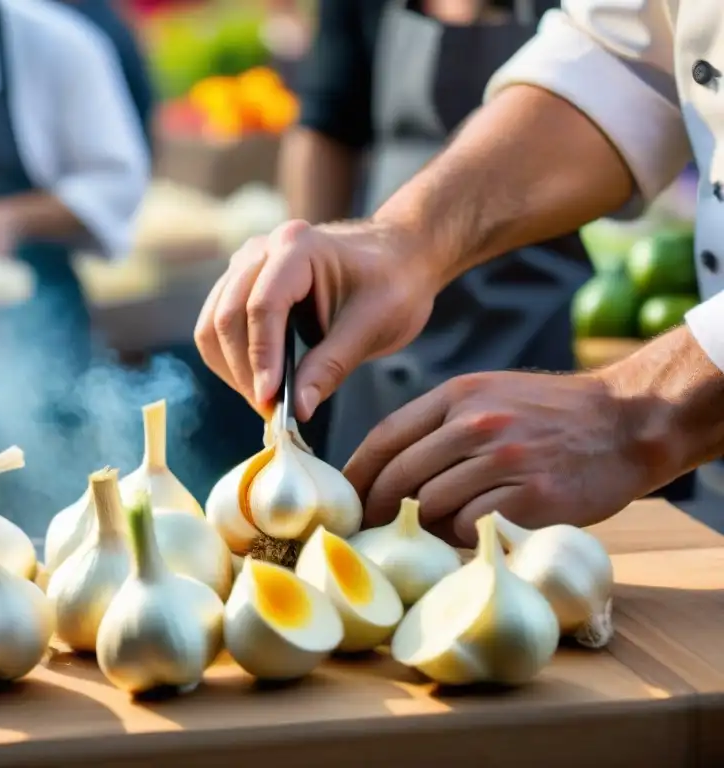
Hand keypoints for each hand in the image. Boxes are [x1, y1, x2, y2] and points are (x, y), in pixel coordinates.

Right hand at [194, 218, 439, 417]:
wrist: (398, 257)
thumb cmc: (392, 283)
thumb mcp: (373, 326)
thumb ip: (331, 367)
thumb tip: (298, 410)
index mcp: (297, 247)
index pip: (262, 306)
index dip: (262, 358)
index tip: (270, 401)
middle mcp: (261, 250)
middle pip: (227, 316)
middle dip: (244, 371)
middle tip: (269, 411)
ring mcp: (246, 265)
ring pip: (213, 324)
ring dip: (231, 369)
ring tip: (265, 402)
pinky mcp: (242, 285)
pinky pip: (218, 326)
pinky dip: (231, 360)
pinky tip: (259, 383)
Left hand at [343, 369, 675, 545]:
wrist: (626, 422)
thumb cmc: (550, 414)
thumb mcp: (489, 395)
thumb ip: (439, 425)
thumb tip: (387, 470)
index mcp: (457, 395)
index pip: (385, 437)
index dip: (357, 473)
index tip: (344, 497)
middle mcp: (474, 423)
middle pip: (399, 477)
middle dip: (378, 509)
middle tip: (371, 530)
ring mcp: (503, 460)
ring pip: (432, 506)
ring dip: (424, 526)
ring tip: (429, 533)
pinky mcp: (531, 497)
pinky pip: (470, 528)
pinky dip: (461, 536)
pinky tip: (469, 534)